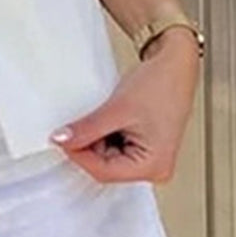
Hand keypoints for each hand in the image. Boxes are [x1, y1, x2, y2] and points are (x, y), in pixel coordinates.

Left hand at [48, 27, 200, 183]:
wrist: (175, 64)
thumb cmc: (162, 84)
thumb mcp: (117, 109)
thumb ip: (87, 129)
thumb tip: (62, 140)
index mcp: (154, 166)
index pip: (103, 172)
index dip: (78, 155)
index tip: (60, 139)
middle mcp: (154, 168)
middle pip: (104, 167)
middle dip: (87, 145)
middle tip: (78, 124)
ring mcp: (149, 158)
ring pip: (106, 157)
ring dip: (95, 138)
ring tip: (104, 115)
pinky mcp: (143, 147)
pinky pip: (114, 147)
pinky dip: (104, 134)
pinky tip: (109, 118)